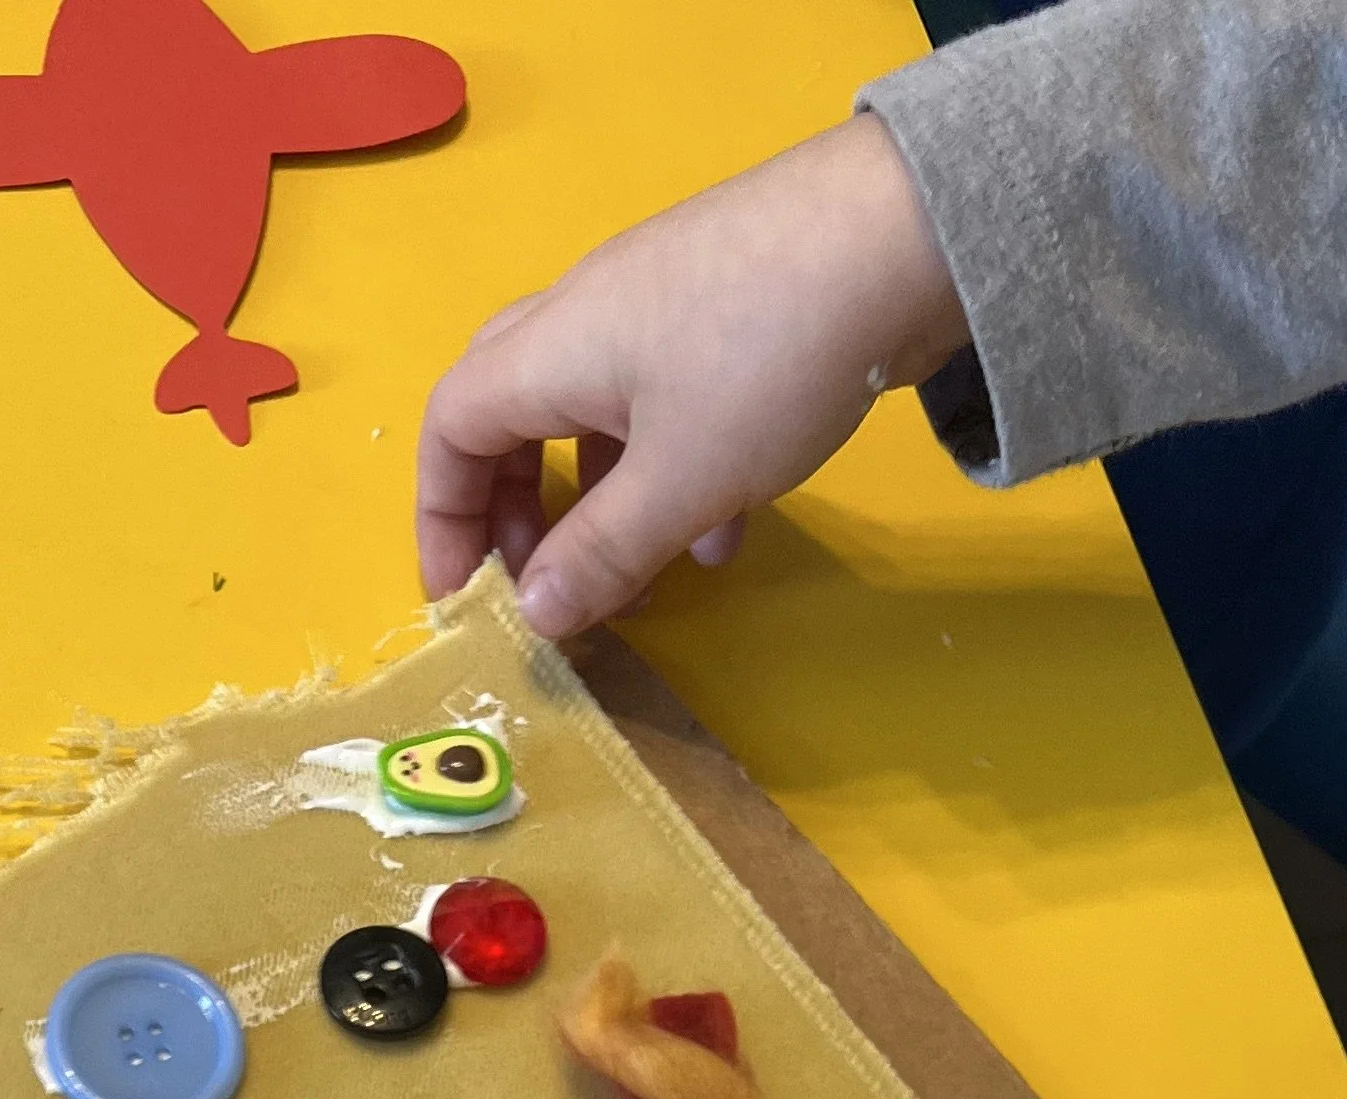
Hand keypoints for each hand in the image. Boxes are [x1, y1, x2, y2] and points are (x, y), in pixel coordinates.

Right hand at [415, 115, 967, 638]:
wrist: (903, 236)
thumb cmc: (766, 359)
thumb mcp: (680, 478)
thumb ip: (601, 551)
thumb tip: (532, 615)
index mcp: (551, 349)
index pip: (451, 429)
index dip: (443, 518)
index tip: (464, 597)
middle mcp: (588, 316)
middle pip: (512, 414)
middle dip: (517, 509)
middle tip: (541, 581)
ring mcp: (660, 308)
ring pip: (596, 415)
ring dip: (603, 502)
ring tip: (634, 583)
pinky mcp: (728, 314)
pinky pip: (670, 406)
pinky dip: (676, 475)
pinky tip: (723, 536)